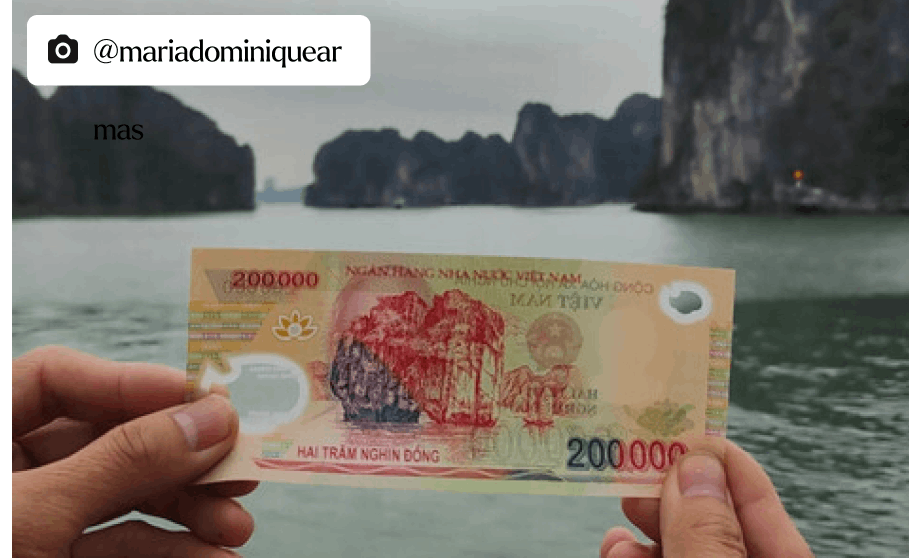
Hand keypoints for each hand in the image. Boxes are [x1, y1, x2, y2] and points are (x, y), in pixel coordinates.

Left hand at [12, 346, 256, 556]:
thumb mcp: (36, 516)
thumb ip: (122, 463)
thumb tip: (211, 419)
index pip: (56, 378)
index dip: (132, 382)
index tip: (203, 400)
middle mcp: (13, 473)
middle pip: (108, 440)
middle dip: (182, 458)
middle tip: (239, 466)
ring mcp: (35, 521)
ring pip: (123, 497)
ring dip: (190, 510)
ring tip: (237, 527)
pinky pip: (118, 545)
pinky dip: (170, 550)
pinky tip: (212, 555)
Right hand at [600, 436, 813, 557]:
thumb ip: (707, 534)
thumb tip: (697, 467)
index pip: (763, 508)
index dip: (725, 464)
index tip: (682, 431)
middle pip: (715, 523)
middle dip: (672, 494)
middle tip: (637, 470)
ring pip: (682, 546)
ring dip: (645, 526)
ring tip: (620, 519)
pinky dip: (636, 556)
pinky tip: (617, 550)